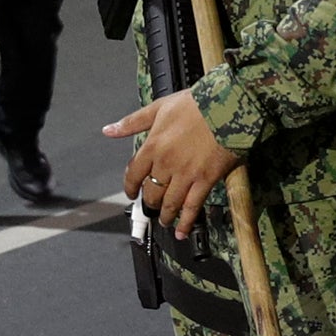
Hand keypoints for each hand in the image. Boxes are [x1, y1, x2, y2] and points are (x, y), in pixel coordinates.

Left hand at [105, 87, 239, 235]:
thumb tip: (108, 130)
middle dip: (149, 203)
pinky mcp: (205, 181)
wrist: (226, 105)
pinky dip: (185, 222)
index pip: (133, 174)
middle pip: (151, 192)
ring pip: (169, 203)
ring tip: (164, 221)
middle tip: (150, 207)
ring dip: (164, 215)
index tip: (131, 192)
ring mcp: (185, 175)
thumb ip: (132, 122)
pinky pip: (192, 207)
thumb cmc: (195, 103)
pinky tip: (181, 232)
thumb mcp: (160, 107)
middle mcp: (166, 164)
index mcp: (152, 146)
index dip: (130, 187)